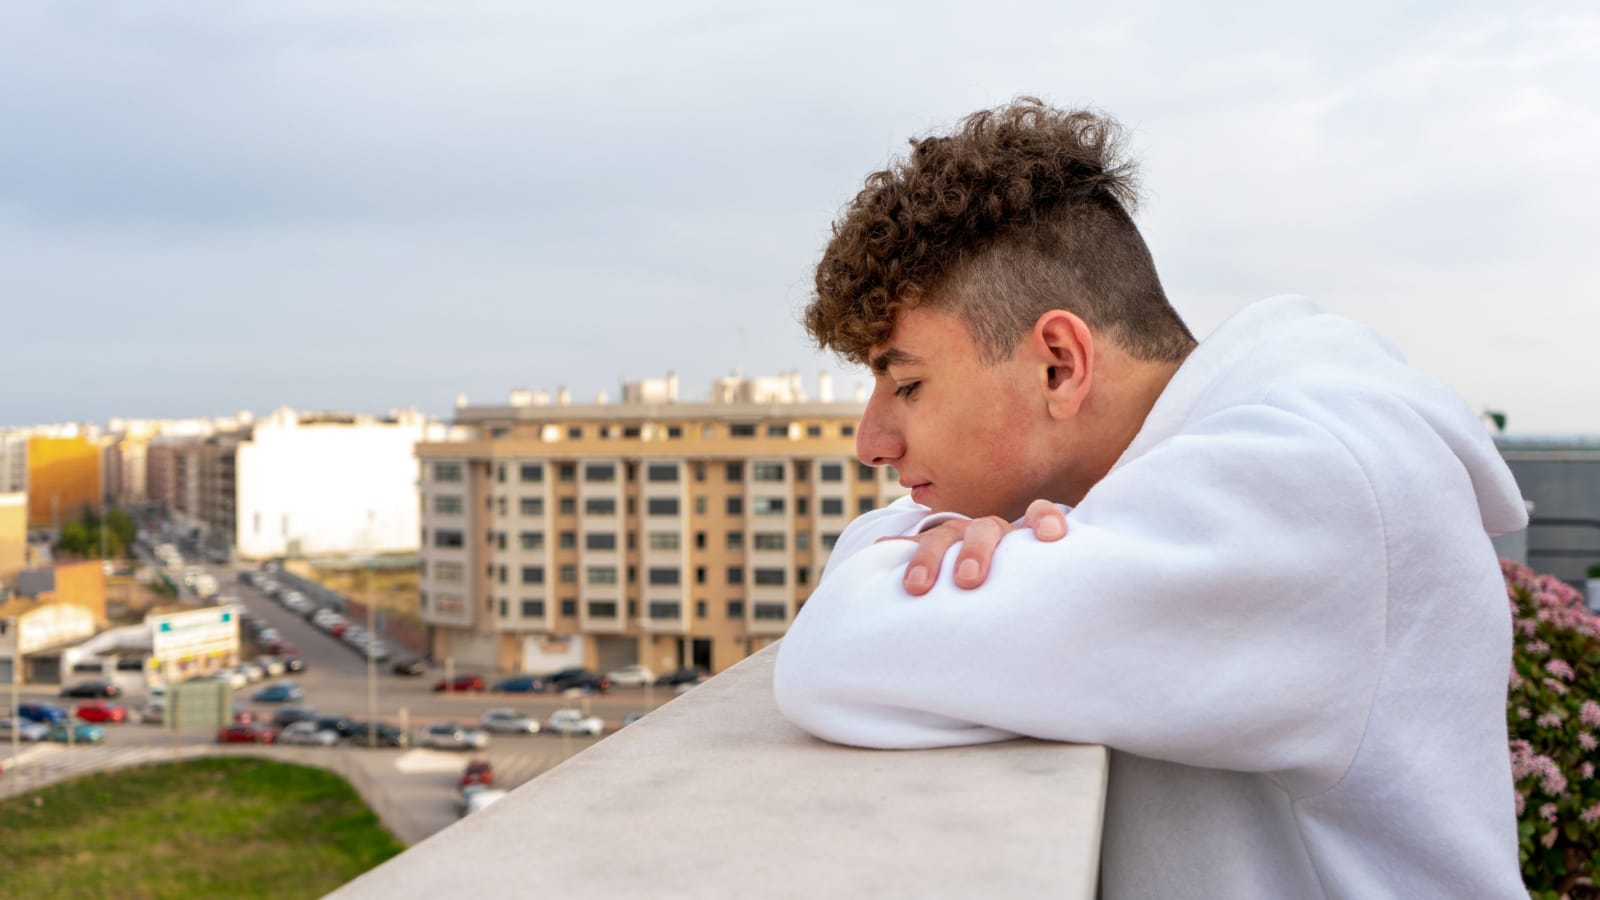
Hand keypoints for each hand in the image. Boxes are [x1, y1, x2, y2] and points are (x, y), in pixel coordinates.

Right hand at [887, 499, 1066, 595]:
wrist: (998, 579)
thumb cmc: (1032, 594)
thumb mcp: (1049, 591)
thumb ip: (1067, 597)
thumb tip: (1121, 637)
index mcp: (1026, 538)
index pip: (1041, 513)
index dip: (1045, 520)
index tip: (1053, 538)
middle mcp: (993, 532)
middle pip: (986, 529)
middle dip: (976, 552)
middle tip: (970, 583)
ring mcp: (959, 537)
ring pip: (944, 534)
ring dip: (931, 557)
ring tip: (918, 587)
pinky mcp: (931, 549)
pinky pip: (911, 543)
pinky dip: (896, 548)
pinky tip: (882, 552)